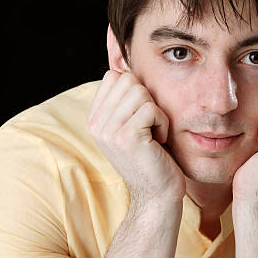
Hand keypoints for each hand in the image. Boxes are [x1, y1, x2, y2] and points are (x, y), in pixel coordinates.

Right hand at [87, 70, 185, 206]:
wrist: (157, 195)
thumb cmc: (153, 157)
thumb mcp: (133, 125)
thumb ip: (125, 100)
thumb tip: (126, 63)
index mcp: (95, 119)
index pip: (113, 76)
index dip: (136, 90)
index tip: (141, 117)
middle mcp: (96, 124)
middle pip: (128, 80)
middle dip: (147, 99)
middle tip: (150, 127)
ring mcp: (108, 131)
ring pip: (140, 92)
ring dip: (157, 112)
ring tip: (154, 134)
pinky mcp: (126, 138)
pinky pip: (152, 109)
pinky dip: (163, 123)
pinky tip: (159, 141)